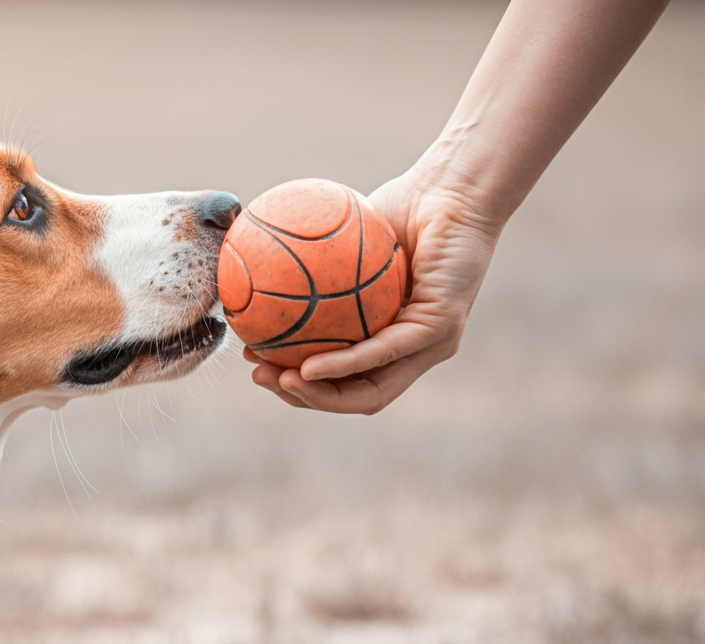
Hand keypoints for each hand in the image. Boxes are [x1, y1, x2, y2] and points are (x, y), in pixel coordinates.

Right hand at [246, 167, 502, 413]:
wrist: (454, 185)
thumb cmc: (406, 204)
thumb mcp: (343, 237)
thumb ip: (310, 263)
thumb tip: (250, 264)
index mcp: (394, 335)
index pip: (346, 378)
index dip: (302, 382)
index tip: (259, 362)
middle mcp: (415, 349)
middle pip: (355, 396)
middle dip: (304, 397)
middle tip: (261, 378)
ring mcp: (431, 344)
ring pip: (371, 390)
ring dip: (320, 395)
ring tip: (280, 382)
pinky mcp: (441, 328)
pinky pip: (384, 352)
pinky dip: (344, 366)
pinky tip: (307, 367)